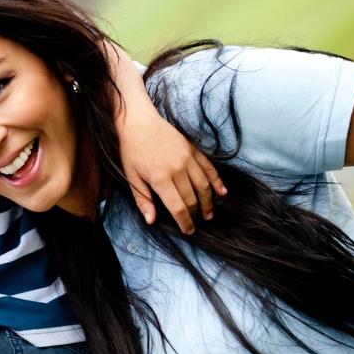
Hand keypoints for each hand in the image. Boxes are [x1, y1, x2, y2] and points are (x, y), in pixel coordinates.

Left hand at [117, 108, 225, 233]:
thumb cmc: (131, 151)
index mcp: (160, 178)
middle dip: (195, 215)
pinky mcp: (193, 150)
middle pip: (193, 199)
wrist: (139, 122)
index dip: (185, 222)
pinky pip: (209, 168)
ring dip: (208, 203)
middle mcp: (177, 169)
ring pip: (204, 186)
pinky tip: (222, 192)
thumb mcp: (131, 177)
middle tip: (196, 223)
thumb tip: (151, 221)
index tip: (188, 231)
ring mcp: (188, 158)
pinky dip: (217, 181)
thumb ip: (143, 200)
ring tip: (209, 214)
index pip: (178, 208)